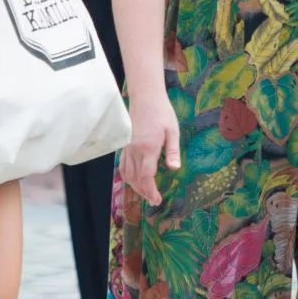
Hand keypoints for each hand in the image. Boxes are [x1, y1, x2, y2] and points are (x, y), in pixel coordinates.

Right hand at [119, 90, 182, 204]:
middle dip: (144, 192)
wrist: (145, 98)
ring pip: (127, 173)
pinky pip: (123, 165)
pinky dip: (128, 176)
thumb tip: (174, 169)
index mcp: (148, 148)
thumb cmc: (162, 113)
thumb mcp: (172, 131)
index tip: (157, 200)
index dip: (150, 191)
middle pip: (135, 178)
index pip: (146, 176)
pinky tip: (135, 179)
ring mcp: (128, 147)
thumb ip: (172, 151)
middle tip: (154, 200)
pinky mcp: (125, 144)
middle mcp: (135, 150)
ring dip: (135, 186)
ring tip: (145, 193)